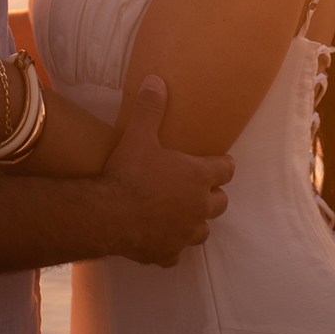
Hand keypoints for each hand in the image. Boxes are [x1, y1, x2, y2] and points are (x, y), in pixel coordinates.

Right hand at [102, 76, 233, 266]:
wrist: (107, 215)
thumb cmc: (129, 173)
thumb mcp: (140, 135)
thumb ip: (151, 108)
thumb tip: (155, 80)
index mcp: (198, 177)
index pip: (227, 170)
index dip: (223, 165)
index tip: (220, 162)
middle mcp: (198, 207)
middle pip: (221, 203)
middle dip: (213, 195)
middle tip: (198, 188)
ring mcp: (184, 233)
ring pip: (203, 231)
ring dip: (196, 222)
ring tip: (182, 215)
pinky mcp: (166, 253)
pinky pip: (176, 253)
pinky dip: (171, 247)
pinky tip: (159, 239)